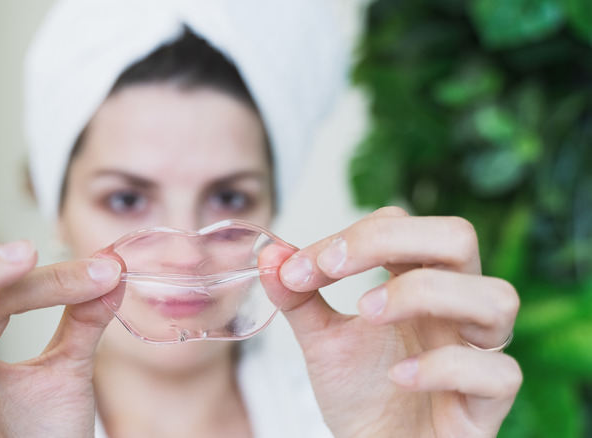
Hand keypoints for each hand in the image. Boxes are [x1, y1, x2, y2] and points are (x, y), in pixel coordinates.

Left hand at [269, 207, 521, 436]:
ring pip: (496, 297)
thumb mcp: (322, 340)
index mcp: (419, 281)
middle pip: (458, 237)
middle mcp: (455, 307)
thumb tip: (269, 256)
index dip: (352, 235)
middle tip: (333, 268)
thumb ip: (298, 298)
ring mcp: (478, 352)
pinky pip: (498, 372)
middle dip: (391, 242)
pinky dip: (445, 366)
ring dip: (425, 293)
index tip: (300, 267)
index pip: (402, 225)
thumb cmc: (361, 394)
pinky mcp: (487, 403)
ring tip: (367, 314)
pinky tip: (397, 375)